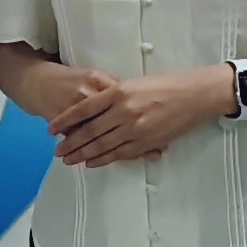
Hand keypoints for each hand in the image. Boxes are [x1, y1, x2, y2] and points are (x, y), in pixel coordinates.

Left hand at [50, 66, 232, 167]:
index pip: (83, 109)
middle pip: (88, 131)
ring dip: (82, 154)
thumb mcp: (135, 83)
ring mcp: (134, 129)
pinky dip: (103, 159)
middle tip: (56, 151)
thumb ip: (113, 96)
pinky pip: (119, 154)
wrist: (196, 94)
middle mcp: (123, 111)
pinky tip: (91, 162)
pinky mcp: (146, 142)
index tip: (51, 128)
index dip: (64, 121)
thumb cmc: (166, 85)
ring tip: (68, 160)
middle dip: (70, 143)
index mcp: (118, 92)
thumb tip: (92, 110)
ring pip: (101, 146)